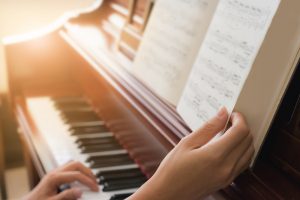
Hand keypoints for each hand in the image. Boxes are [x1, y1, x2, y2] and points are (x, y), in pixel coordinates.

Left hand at [23, 161, 98, 199]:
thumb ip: (66, 196)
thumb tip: (80, 191)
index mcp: (54, 178)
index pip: (76, 175)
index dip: (88, 181)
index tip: (95, 188)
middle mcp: (54, 172)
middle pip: (76, 164)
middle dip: (88, 172)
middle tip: (95, 182)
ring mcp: (54, 172)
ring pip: (73, 163)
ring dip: (83, 169)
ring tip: (90, 179)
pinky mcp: (55, 174)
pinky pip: (69, 167)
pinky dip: (77, 171)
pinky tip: (80, 178)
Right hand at [129, 108, 253, 199]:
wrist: (168, 194)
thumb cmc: (173, 170)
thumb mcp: (187, 143)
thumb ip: (208, 127)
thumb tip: (222, 114)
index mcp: (215, 155)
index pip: (241, 132)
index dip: (239, 118)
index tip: (231, 113)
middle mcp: (226, 167)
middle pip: (248, 140)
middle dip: (242, 126)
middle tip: (229, 120)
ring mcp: (228, 176)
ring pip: (249, 152)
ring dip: (244, 138)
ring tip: (229, 132)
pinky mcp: (227, 181)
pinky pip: (244, 163)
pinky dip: (242, 151)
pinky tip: (229, 146)